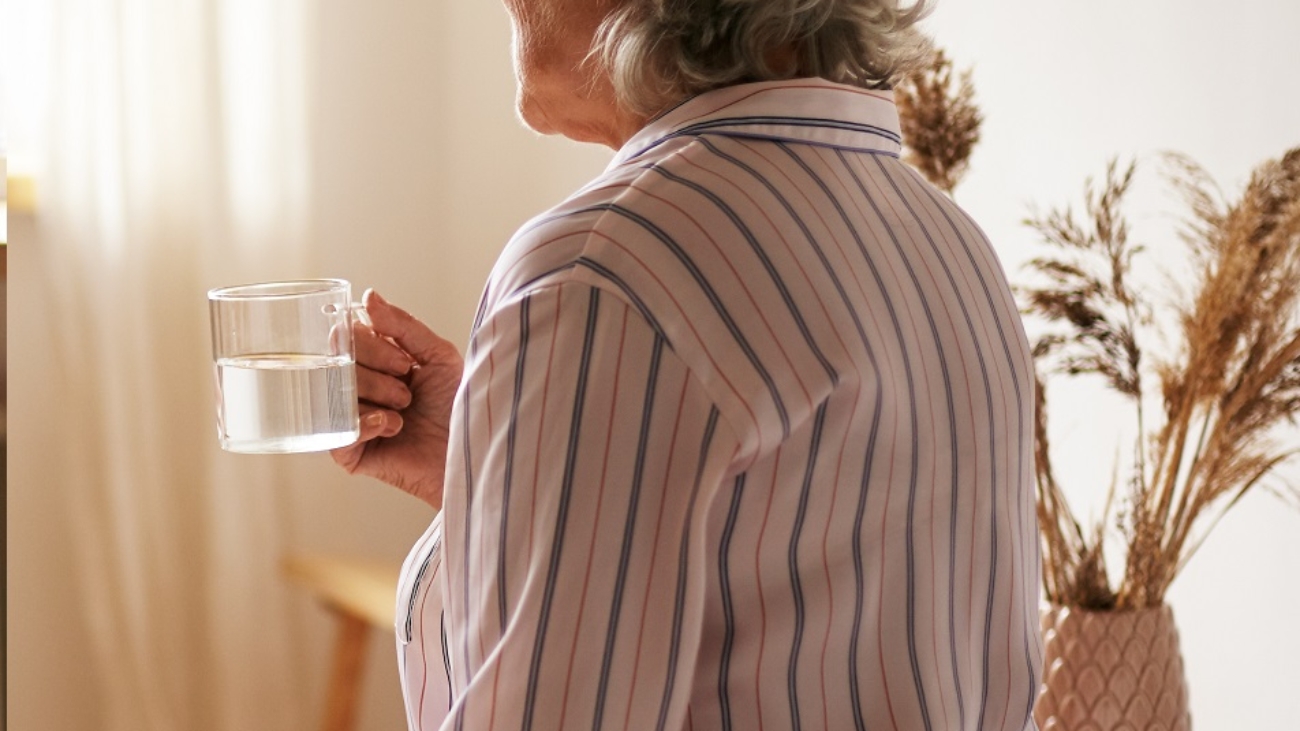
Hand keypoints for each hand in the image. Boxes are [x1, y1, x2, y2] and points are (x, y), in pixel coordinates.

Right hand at [331, 289, 463, 509]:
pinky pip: (337, 431)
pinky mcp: (350, 453)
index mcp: (374, 362)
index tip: (404, 362)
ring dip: (374, 397)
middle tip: (405, 391)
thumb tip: (368, 297)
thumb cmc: (458, 405)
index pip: (348, 337)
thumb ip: (403, 325)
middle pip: (337, 362)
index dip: (371, 344)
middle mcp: (357, 388)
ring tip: (403, 411)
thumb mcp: (438, 356)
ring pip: (334, 394)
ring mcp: (350, 419)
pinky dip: (365, 423)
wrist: (472, 451)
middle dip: (375, 373)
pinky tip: (391, 427)